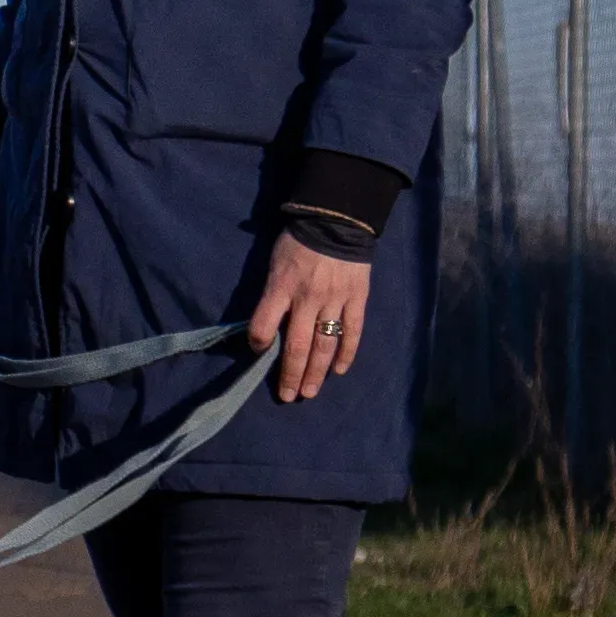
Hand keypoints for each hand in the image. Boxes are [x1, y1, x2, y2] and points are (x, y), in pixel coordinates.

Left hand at [244, 229, 369, 401]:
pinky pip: (352, 332)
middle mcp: (307, 298)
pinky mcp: (357, 299)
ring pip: (325, 345)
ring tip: (309, 392)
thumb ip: (270, 294)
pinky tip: (338, 371)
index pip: (263, 324)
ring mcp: (335, 300)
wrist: (336, 220)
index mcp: (281, 287)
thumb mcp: (274, 263)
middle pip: (297, 345)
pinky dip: (346, 354)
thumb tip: (264, 326)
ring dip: (316, 373)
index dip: (259, 342)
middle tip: (287, 396)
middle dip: (290, 374)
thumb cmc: (297, 242)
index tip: (259, 353)